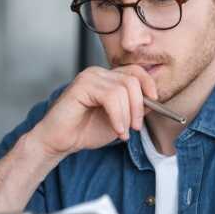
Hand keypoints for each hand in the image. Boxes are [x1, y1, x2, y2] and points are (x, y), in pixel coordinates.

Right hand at [27, 65, 157, 157]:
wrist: (60, 141)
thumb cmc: (85, 131)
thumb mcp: (119, 120)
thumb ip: (133, 108)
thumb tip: (152, 101)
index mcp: (107, 78)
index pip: (135, 71)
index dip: (148, 85)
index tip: (154, 104)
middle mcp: (98, 73)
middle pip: (133, 79)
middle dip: (139, 106)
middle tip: (135, 127)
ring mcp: (89, 77)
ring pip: (123, 89)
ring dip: (127, 115)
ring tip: (123, 131)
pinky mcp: (81, 86)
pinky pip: (110, 97)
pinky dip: (118, 116)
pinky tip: (116, 129)